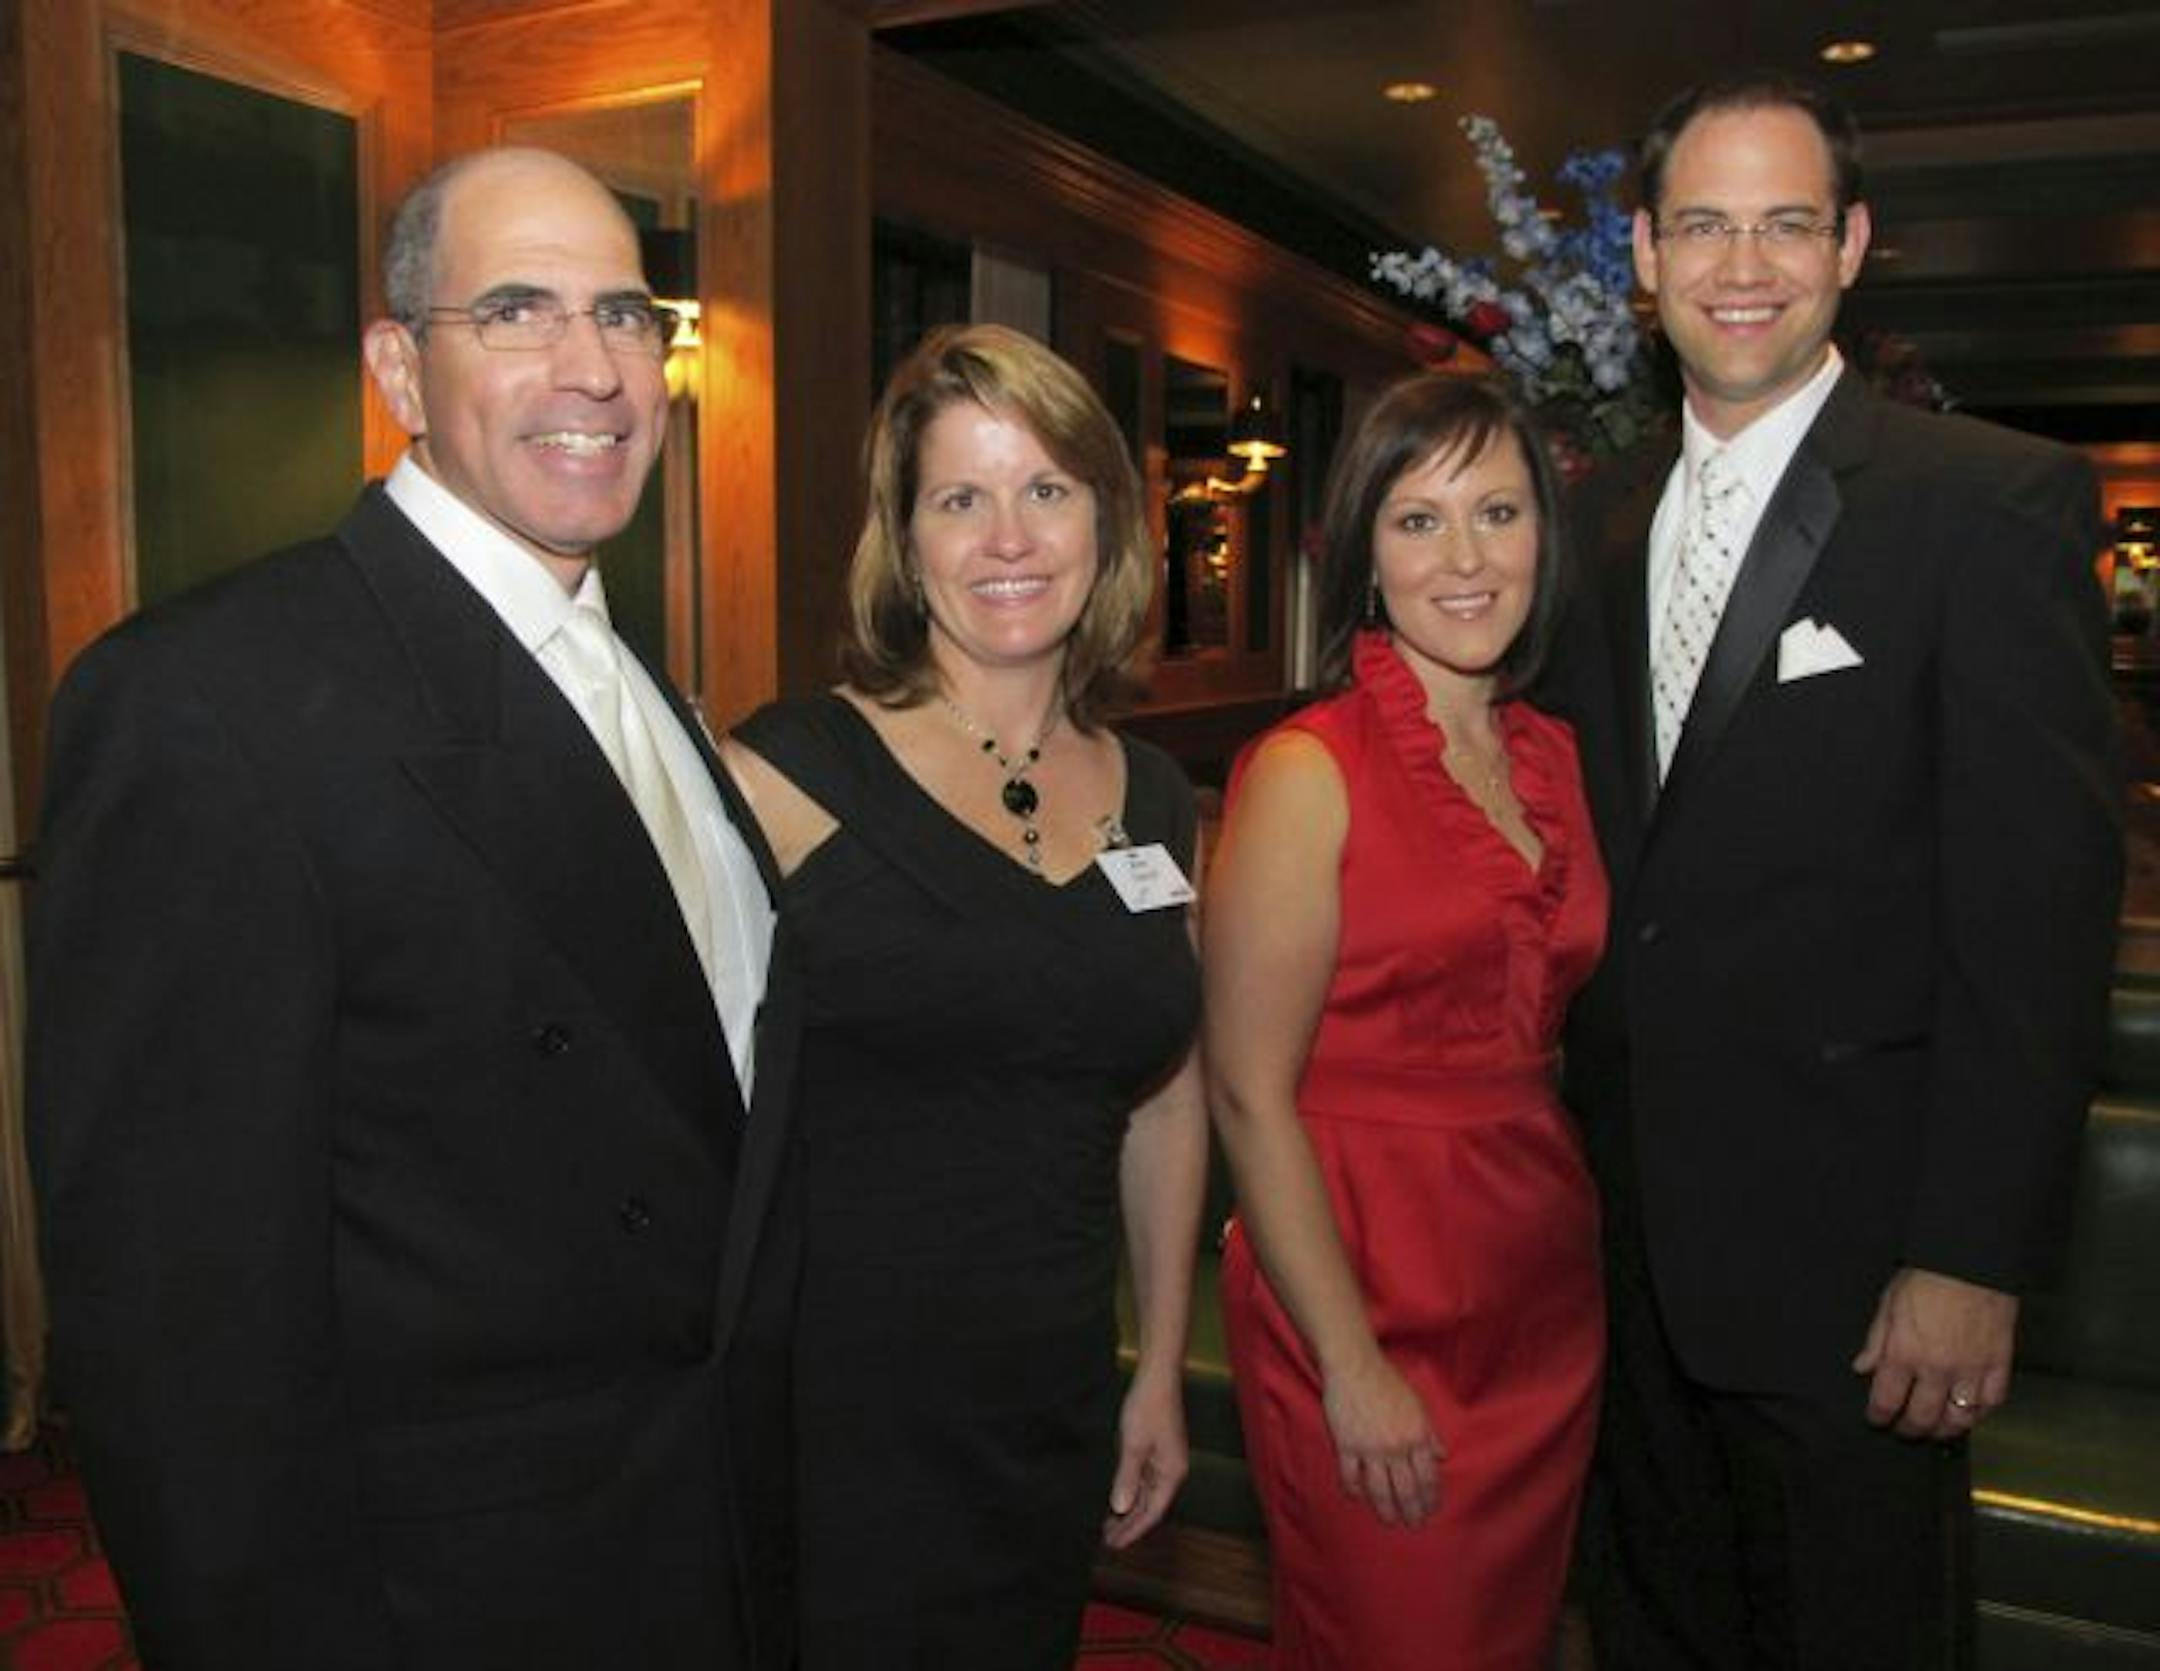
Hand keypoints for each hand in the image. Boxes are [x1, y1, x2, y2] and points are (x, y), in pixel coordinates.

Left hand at [1103, 1371, 1188, 1548]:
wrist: (1157, 1377)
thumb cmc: (1147, 1408)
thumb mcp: (1133, 1446)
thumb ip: (1126, 1479)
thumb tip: (1120, 1508)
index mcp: (1171, 1474)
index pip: (1152, 1512)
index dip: (1133, 1530)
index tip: (1114, 1544)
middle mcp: (1172, 1470)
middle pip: (1151, 1506)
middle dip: (1130, 1523)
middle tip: (1106, 1539)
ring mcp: (1165, 1460)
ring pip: (1146, 1494)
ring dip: (1129, 1509)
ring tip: (1108, 1523)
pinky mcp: (1157, 1450)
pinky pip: (1144, 1480)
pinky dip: (1131, 1491)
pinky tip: (1117, 1497)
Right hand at [1321, 1352, 1443, 1527]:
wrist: (1355, 1367)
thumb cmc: (1388, 1382)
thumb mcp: (1418, 1405)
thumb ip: (1430, 1433)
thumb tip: (1442, 1456)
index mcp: (1417, 1436)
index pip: (1428, 1478)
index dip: (1430, 1499)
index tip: (1430, 1511)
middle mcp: (1396, 1447)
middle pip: (1406, 1490)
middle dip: (1411, 1511)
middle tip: (1412, 1524)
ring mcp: (1370, 1448)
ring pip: (1379, 1489)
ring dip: (1385, 1509)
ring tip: (1389, 1520)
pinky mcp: (1346, 1445)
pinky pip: (1350, 1476)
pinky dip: (1354, 1489)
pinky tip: (1357, 1497)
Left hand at [1852, 1266, 2017, 1439]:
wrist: (1970, 1260)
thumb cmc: (1925, 1278)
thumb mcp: (1888, 1304)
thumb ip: (1876, 1341)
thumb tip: (1862, 1369)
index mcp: (1904, 1353)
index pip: (1886, 1400)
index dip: (1879, 1416)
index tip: (1876, 1419)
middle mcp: (1936, 1369)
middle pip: (1922, 1417)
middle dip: (1908, 1429)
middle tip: (1904, 1429)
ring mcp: (1971, 1370)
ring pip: (1958, 1419)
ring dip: (1944, 1430)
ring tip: (1935, 1429)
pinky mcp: (1999, 1365)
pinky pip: (1991, 1402)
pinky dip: (1979, 1413)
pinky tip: (1969, 1413)